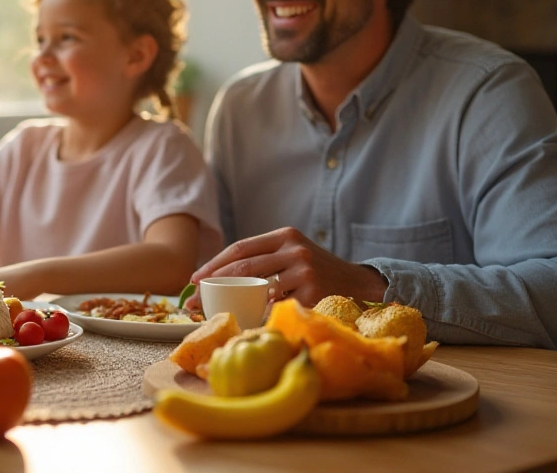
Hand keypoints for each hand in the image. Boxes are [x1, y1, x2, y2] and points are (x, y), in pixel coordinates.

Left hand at [185, 227, 387, 308]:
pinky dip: (259, 314)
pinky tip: (246, 320)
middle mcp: (294, 249)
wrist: (360, 284)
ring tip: (215, 312)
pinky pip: (276, 306)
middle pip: (244, 267)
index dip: (214, 263)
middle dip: (215, 284)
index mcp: (285, 236)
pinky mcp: (313, 292)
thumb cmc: (318, 271)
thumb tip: (220, 276)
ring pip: (258, 289)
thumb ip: (267, 257)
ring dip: (233, 302)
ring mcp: (305, 271)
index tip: (195, 278)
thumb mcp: (295, 253)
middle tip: (196, 299)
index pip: (240, 248)